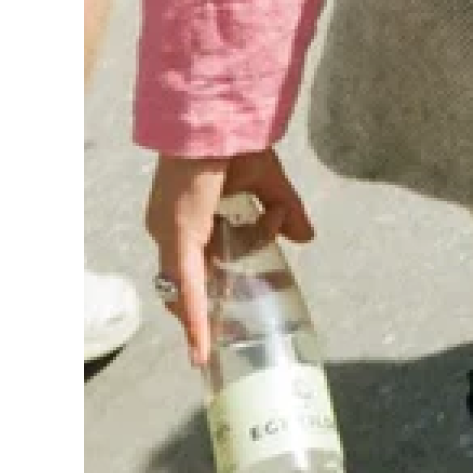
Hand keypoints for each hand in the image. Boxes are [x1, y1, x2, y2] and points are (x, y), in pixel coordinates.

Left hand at [146, 149, 316, 369]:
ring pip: (187, 288)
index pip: (188, 265)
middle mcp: (167, 231)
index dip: (201, 290)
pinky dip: (194, 317)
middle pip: (183, 283)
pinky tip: (199, 346)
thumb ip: (284, 211)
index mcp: (183, 218)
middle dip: (201, 311)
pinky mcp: (179, 239)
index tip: (215, 312)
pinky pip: (188, 286)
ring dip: (207, 311)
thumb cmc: (236, 144)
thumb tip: (306, 237)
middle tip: (214, 341)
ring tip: (205, 351)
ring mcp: (169, 236)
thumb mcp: (267, 185)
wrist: (220, 121)